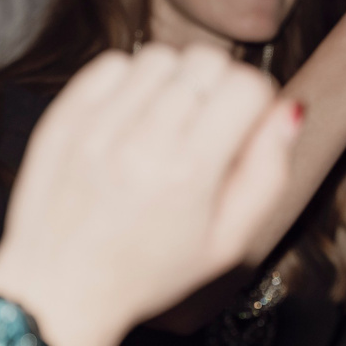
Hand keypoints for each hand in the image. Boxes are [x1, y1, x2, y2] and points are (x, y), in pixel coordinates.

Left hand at [0, 45, 299, 345]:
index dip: (256, 101)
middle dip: (218, 85)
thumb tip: (287, 109)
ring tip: (166, 121)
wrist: (58, 288)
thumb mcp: (228, 245)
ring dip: (173, 79)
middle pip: (205, 62)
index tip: (243, 126)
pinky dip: (128, 81)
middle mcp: (140, 143)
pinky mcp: (62, 119)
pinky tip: (130, 117)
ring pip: (159, 57)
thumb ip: (268, 175)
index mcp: (188, 174)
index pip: (246, 86)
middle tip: (206, 124)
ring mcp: (95, 127)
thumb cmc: (149, 272)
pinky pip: (110, 64)